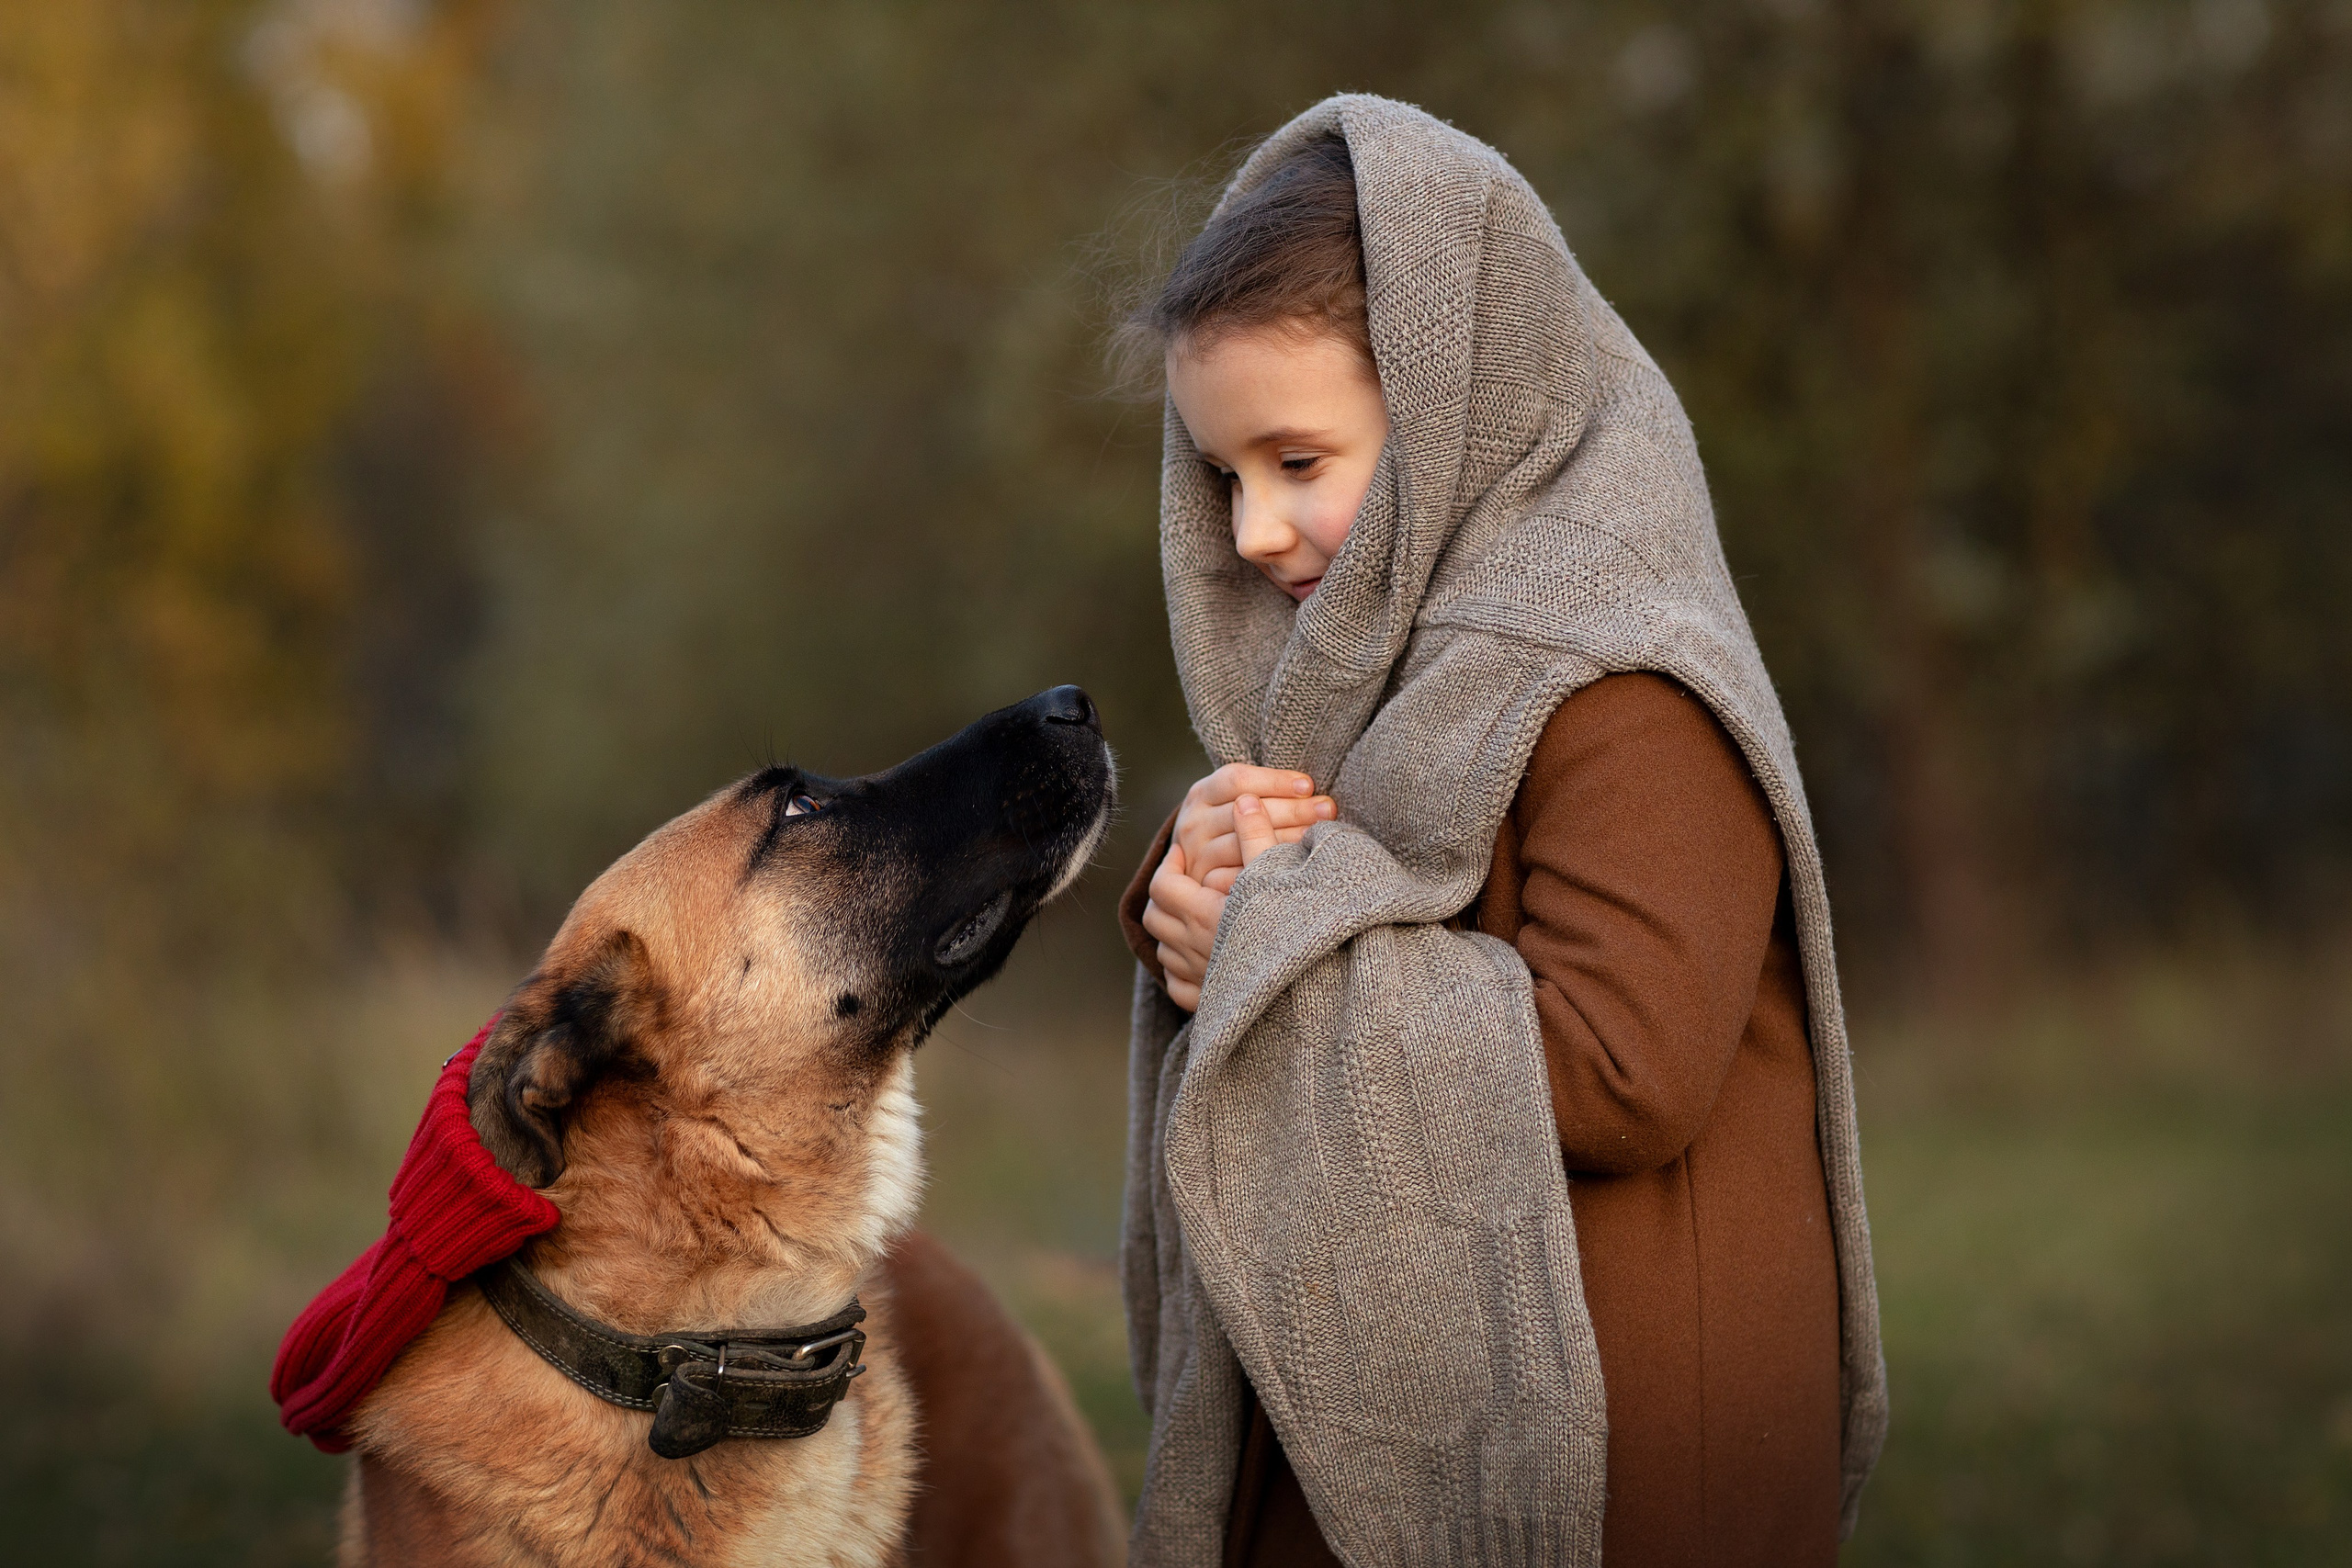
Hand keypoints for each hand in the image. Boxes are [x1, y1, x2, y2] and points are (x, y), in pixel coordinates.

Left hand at [1142, 787, 1314, 1011]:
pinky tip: (1200, 959)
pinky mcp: (1206, 1006)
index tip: (1184, 854)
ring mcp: (1197, 980)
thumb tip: (1245, 801)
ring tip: (1195, 916)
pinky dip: (1181, 970)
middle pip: (1156, 917)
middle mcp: (1192, 949)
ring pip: (1164, 951)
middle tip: (1185, 881)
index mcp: (1203, 914)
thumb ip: (1258, 837)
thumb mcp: (1280, 877)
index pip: (1163, 884)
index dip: (1170, 865)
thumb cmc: (1300, 930)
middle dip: (1166, 896)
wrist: (1314, 992)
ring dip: (1172, 932)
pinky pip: (1178, 985)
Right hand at [1172, 764, 1334, 895]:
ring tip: (1316, 839)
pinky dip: (1264, 873)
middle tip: (1327, 809)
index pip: (1238, 780)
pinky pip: (1235, 878)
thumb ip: (1260, 791)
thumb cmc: (1230, 824)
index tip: (1309, 786)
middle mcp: (1194, 823)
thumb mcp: (1232, 800)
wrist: (1195, 863)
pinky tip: (1292, 871)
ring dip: (1283, 841)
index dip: (1275, 781)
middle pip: (1244, 811)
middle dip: (1291, 809)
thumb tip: (1308, 787)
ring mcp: (1197, 855)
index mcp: (1202, 793)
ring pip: (1241, 845)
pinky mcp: (1204, 882)